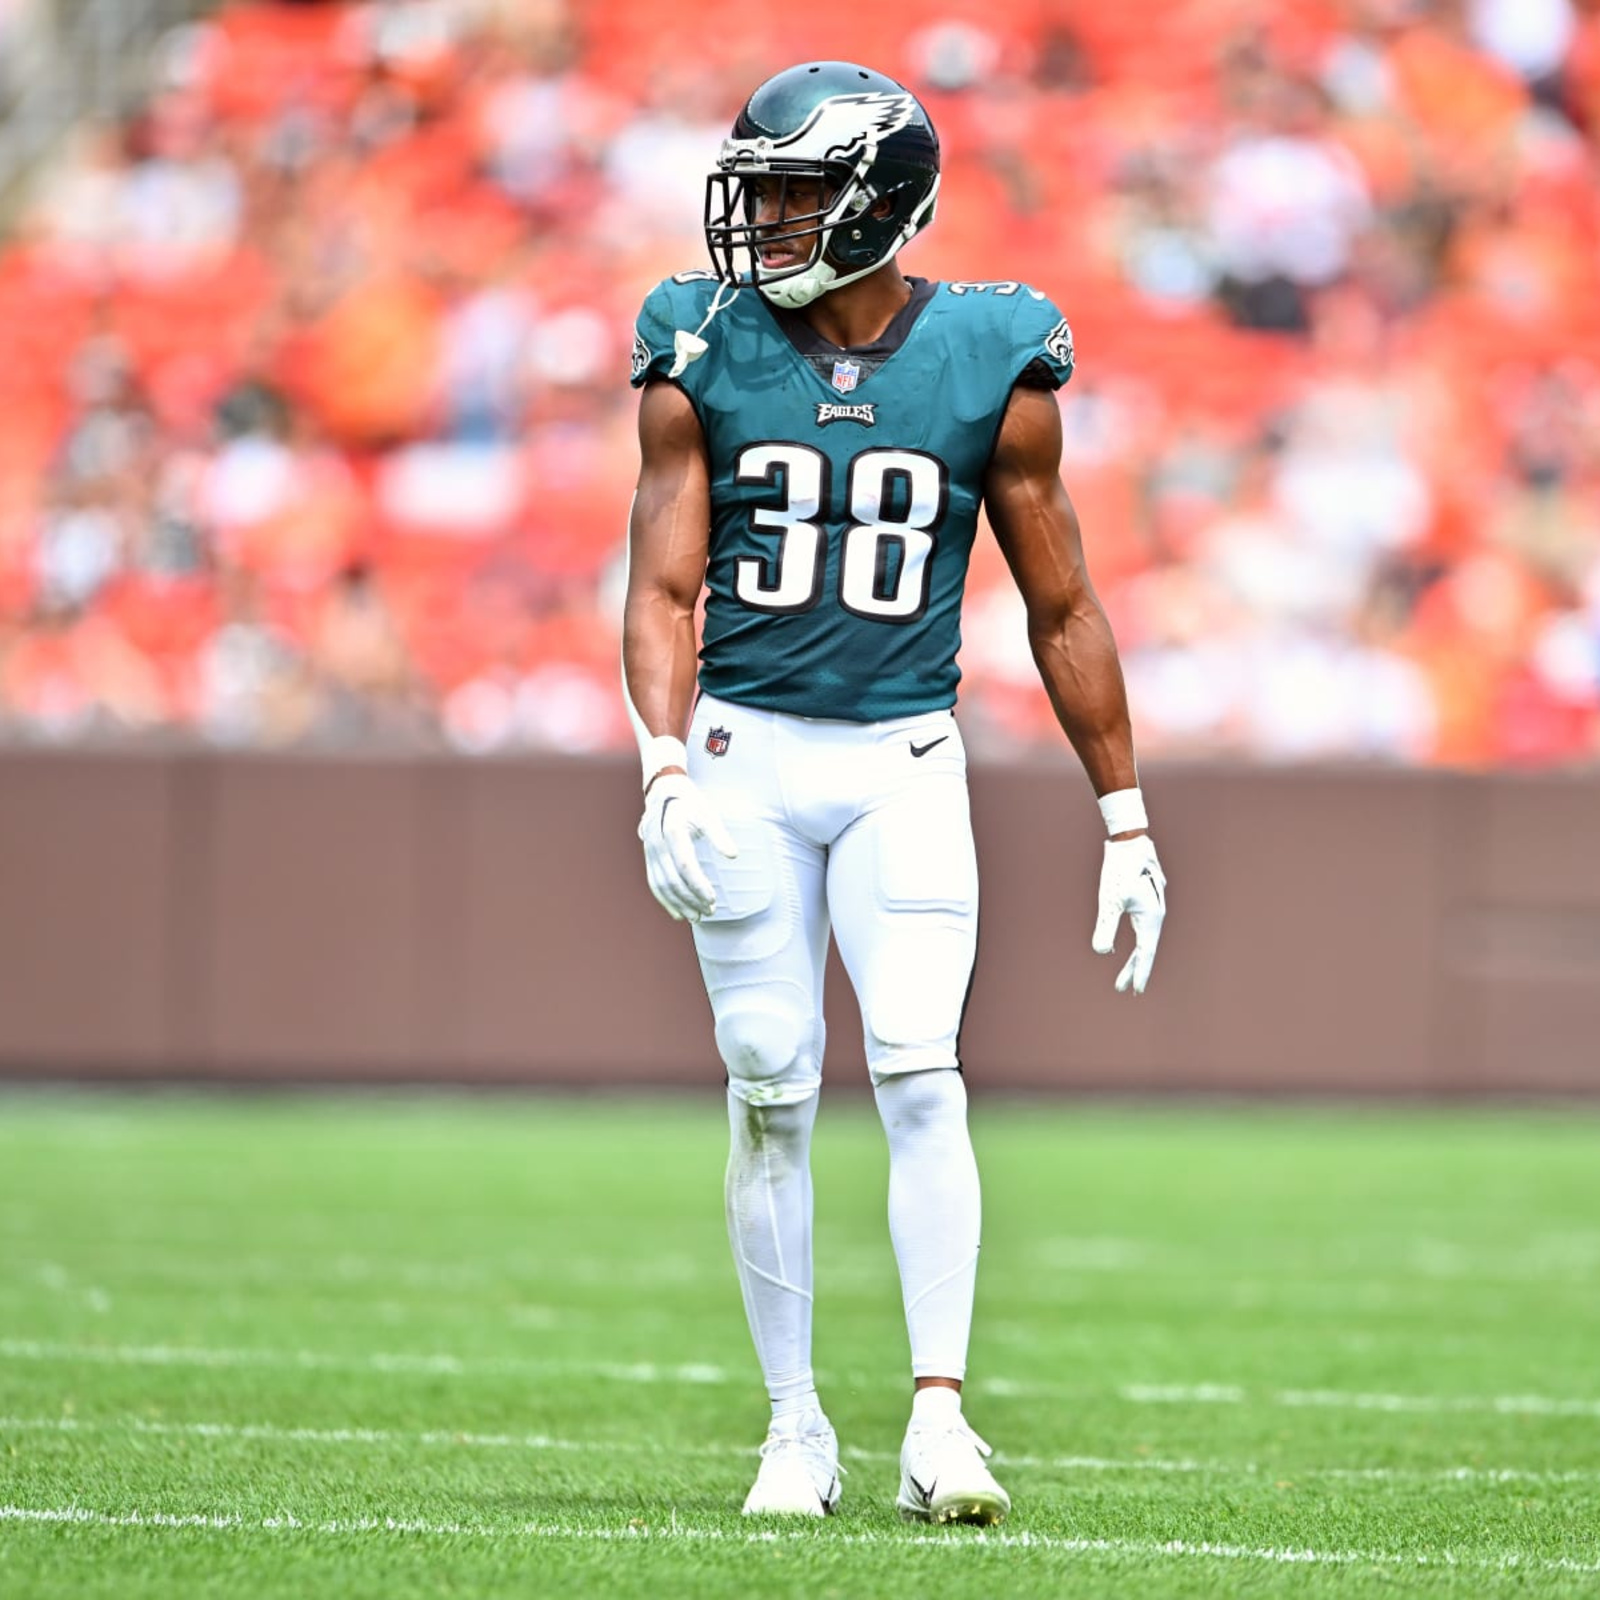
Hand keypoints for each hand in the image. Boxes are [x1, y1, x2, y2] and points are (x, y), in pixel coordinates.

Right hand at [638, 772, 737, 921]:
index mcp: (672, 830)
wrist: (663, 792)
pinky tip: (678, 913)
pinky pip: (654, 883)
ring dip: (678, 904)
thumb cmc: (690, 803)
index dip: (698, 884)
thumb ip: (719, 834)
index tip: (712, 898)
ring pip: (661, 884)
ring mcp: (649, 851)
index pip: (685, 865)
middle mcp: (656, 842)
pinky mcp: (648, 857)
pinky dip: (665, 900)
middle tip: (709, 912)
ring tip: (696, 917)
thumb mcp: (708, 813)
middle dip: (691, 899)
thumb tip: (733, 856)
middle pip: (673, 879)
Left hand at [1091, 835, 1165, 994]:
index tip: (1136, 990)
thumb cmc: (1120, 868)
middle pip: (1145, 949)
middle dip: (1133, 970)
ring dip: (1134, 957)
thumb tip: (1101, 951)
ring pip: (1144, 938)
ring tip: (1123, 976)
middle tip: (1122, 990)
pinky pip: (1141, 927)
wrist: (1130, 839)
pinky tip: (1125, 945)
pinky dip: (1135, 941)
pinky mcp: (1145, 898)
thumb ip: (1106, 926)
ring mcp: (1152, 906)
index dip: (1140, 972)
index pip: (1146, 953)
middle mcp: (1155, 914)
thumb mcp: (1111, 899)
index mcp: (1151, 917)